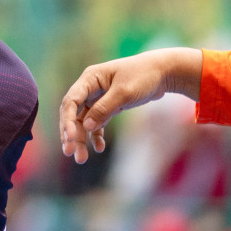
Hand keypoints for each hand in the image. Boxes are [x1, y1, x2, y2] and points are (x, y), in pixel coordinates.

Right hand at [59, 47, 202, 163]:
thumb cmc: (143, 76)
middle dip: (71, 135)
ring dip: (81, 139)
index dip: (67, 120)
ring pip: (84, 122)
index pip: (71, 101)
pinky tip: (99, 148)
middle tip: (70, 153)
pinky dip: (97, 136)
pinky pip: (97, 124)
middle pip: (74, 114)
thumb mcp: (124, 92)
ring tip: (81, 158)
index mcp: (89, 79)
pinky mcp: (108, 107)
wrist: (163, 72)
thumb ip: (104, 109)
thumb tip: (86, 127)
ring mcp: (97, 98)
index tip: (70, 138)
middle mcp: (89, 89)